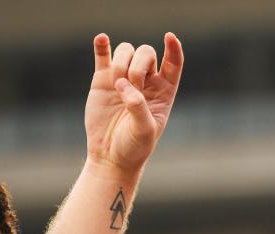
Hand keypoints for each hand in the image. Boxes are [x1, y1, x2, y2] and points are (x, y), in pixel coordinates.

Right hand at [85, 32, 183, 171]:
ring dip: (122, 61)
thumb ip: (138, 107)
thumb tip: (125, 85)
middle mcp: (146, 81)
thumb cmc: (135, 147)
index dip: (173, 48)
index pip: (173, 63)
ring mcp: (124, 78)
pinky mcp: (103, 80)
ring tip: (117, 84)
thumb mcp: (144, 130)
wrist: (110, 156)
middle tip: (132, 86)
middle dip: (139, 64)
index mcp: (164, 92)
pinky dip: (102, 46)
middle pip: (147, 52)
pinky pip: (103, 55)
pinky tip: (101, 39)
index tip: (169, 37)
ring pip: (126, 50)